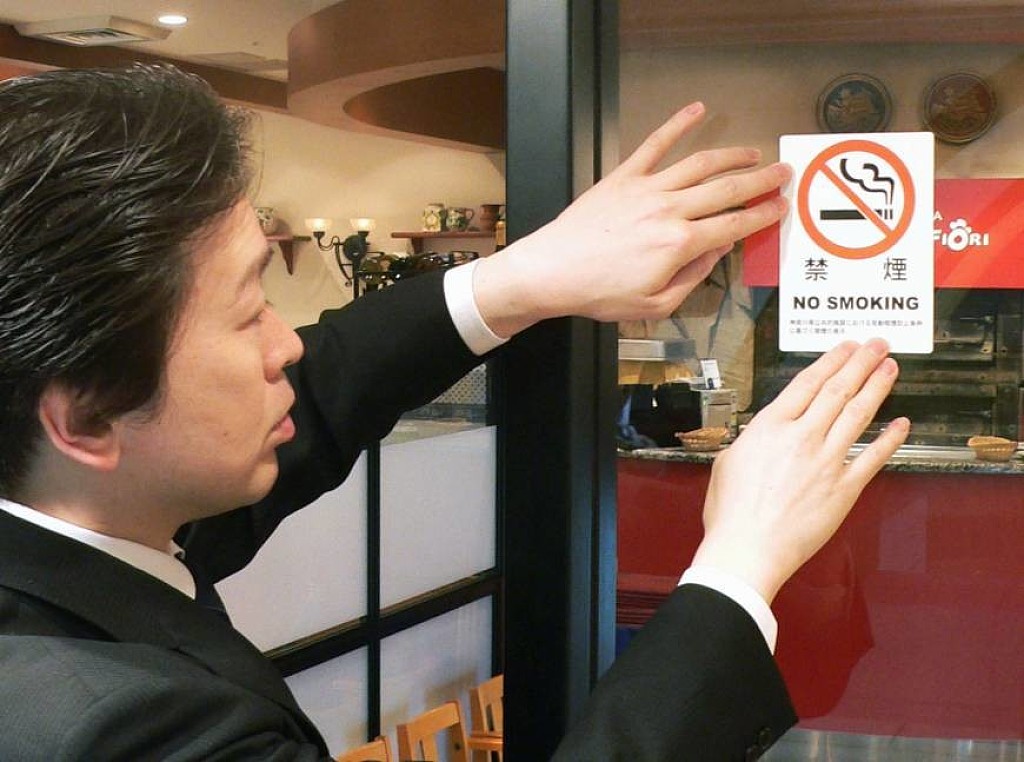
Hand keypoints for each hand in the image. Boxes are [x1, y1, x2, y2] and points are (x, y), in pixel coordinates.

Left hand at [473, 101, 790, 336]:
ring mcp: (646, 189)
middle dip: (760, 181)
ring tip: (753, 152)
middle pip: (727, 190)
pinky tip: (697, 109)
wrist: (552, 272)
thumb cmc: (599, 293)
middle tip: (783, 173)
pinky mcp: (623, 177)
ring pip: (700, 164)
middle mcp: (669, 211)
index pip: (734, 226)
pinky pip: (655, 145)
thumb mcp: (655, 305)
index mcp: (680, 245)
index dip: (763, 216)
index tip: (781, 207)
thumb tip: (714, 254)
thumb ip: (692, 279)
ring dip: (732, 155)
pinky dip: (677, 124)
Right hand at [691, 339, 909, 603]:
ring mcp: (826, 461)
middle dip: (861, 363)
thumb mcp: (726, 462)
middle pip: (838, 390)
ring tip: (890, 369)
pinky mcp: (844, 488)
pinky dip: (890, 438)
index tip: (845, 348)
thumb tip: (763, 436)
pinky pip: (873, 457)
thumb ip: (751, 442)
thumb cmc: (731, 513)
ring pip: (859, 414)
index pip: (807, 383)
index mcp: (769, 427)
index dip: (830, 361)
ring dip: (877, 388)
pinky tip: (901, 424)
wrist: (747, 550)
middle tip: (877, 346)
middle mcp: (801, 437)